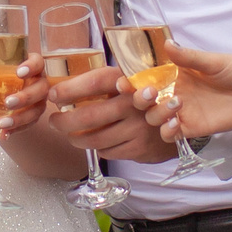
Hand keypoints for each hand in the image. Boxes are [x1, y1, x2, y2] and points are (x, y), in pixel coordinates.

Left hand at [0, 59, 63, 136]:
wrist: (4, 93)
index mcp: (31, 67)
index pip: (38, 62)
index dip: (31, 66)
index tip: (19, 73)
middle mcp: (39, 82)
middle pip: (41, 88)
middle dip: (26, 97)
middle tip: (8, 102)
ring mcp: (39, 100)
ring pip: (37, 109)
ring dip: (20, 118)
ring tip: (3, 123)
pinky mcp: (35, 115)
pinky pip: (30, 124)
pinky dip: (17, 129)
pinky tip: (5, 133)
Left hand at [42, 61, 172, 163]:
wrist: (178, 120)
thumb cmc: (140, 97)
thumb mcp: (126, 80)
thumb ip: (101, 83)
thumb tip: (60, 87)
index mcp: (129, 80)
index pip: (95, 82)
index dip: (71, 89)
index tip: (53, 95)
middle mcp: (135, 103)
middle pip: (89, 116)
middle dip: (64, 122)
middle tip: (54, 121)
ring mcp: (139, 127)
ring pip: (95, 139)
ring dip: (76, 139)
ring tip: (69, 134)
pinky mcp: (140, 148)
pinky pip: (106, 152)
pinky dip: (96, 148)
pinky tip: (95, 141)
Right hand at [139, 46, 231, 144]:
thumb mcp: (214, 61)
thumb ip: (190, 57)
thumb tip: (167, 44)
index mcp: (175, 73)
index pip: (146, 77)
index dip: (132, 80)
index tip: (123, 82)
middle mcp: (174, 92)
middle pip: (145, 100)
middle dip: (140, 98)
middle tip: (149, 93)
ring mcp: (182, 111)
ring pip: (154, 117)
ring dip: (156, 113)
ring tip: (175, 104)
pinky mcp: (192, 127)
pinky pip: (170, 134)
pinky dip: (167, 131)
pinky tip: (175, 125)